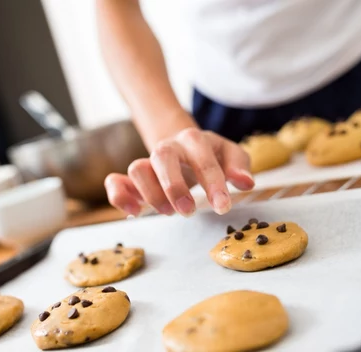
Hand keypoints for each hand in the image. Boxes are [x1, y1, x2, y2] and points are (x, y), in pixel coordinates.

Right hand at [105, 127, 254, 216]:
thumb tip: (245, 182)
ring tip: (167, 212)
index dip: (213, 182)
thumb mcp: (231, 154)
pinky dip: (119, 196)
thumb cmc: (211, 155)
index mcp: (194, 140)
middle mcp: (167, 147)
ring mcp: (148, 161)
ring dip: (150, 193)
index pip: (202, 157)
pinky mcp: (132, 179)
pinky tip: (134, 212)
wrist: (185, 148)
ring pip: (137, 168)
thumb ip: (239, 165)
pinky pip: (115, 181)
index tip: (222, 207)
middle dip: (174, 186)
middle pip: (161, 156)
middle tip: (188, 211)